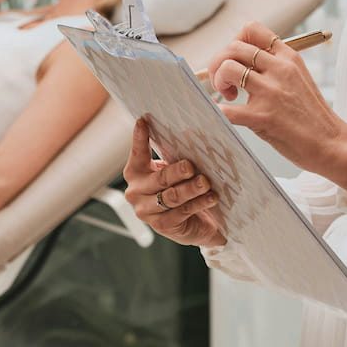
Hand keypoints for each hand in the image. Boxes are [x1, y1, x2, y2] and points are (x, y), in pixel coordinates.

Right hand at [122, 118, 226, 247]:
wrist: (193, 222)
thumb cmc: (181, 189)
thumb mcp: (176, 171)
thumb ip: (175, 157)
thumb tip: (190, 135)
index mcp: (136, 172)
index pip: (138, 152)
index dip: (140, 137)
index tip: (144, 121)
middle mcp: (136, 191)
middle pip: (159, 179)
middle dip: (177, 171)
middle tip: (190, 166)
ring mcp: (146, 210)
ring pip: (171, 196)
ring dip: (191, 189)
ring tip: (205, 182)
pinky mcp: (161, 225)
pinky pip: (181, 212)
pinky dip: (198, 203)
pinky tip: (211, 198)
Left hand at [207, 22, 346, 190]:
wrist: (331, 142)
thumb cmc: (311, 114)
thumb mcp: (298, 77)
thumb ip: (274, 66)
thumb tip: (239, 61)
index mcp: (288, 56)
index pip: (251, 29)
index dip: (234, 41)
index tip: (235, 59)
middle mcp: (280, 69)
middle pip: (234, 47)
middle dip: (219, 63)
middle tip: (226, 83)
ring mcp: (271, 92)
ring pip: (227, 69)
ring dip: (219, 82)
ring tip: (229, 97)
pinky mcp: (263, 117)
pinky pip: (227, 109)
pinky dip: (220, 111)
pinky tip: (225, 114)